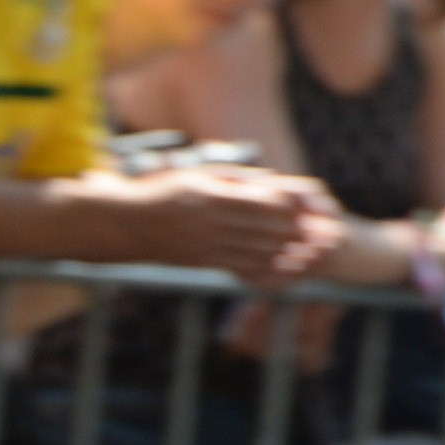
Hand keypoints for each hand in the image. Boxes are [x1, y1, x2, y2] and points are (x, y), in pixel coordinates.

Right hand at [125, 165, 350, 285]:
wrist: (126, 223)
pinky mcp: (201, 262)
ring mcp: (205, 245)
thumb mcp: (198, 175)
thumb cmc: (164, 192)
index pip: (263, 203)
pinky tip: (277, 269)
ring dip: (283, 253)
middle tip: (317, 235)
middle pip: (264, 229)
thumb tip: (270, 181)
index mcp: (213, 196)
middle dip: (294, 233)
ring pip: (254, 251)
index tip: (307, 209)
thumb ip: (235, 179)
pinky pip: (236, 268)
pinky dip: (260, 270)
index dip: (289, 207)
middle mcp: (211, 222)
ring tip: (304, 252)